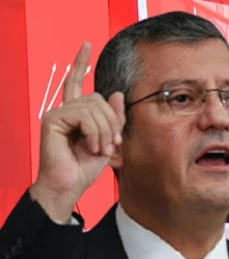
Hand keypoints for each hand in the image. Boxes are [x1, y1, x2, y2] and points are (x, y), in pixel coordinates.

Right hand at [30, 42, 125, 221]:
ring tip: (101, 149)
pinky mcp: (53, 120)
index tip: (87, 44)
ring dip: (105, 131)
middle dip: (112, 123)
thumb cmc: (85, 168)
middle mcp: (65, 110)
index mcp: (76, 114)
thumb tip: (116, 93)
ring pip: (94, 107)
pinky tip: (91, 147)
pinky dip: (95, 132)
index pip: (77, 82)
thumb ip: (114, 118)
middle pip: (98, 98)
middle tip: (111, 145)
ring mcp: (57, 114)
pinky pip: (84, 115)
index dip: (81, 63)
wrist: (70, 185)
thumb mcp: (109, 140)